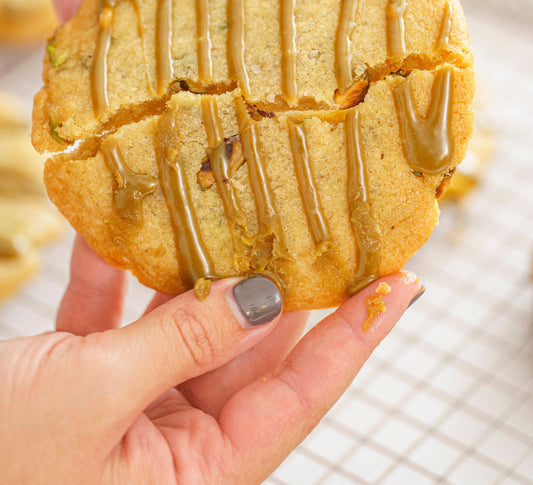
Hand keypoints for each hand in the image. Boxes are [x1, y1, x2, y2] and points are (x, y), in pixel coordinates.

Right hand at [1, 238, 422, 483]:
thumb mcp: (95, 398)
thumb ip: (182, 343)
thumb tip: (258, 297)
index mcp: (196, 474)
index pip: (300, 395)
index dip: (354, 336)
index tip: (398, 284)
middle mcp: (173, 442)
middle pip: (248, 350)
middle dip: (277, 286)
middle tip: (317, 226)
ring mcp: (131, 405)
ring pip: (183, 325)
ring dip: (193, 270)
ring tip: (231, 209)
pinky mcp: (85, 376)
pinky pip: (113, 318)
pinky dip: (113, 275)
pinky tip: (113, 228)